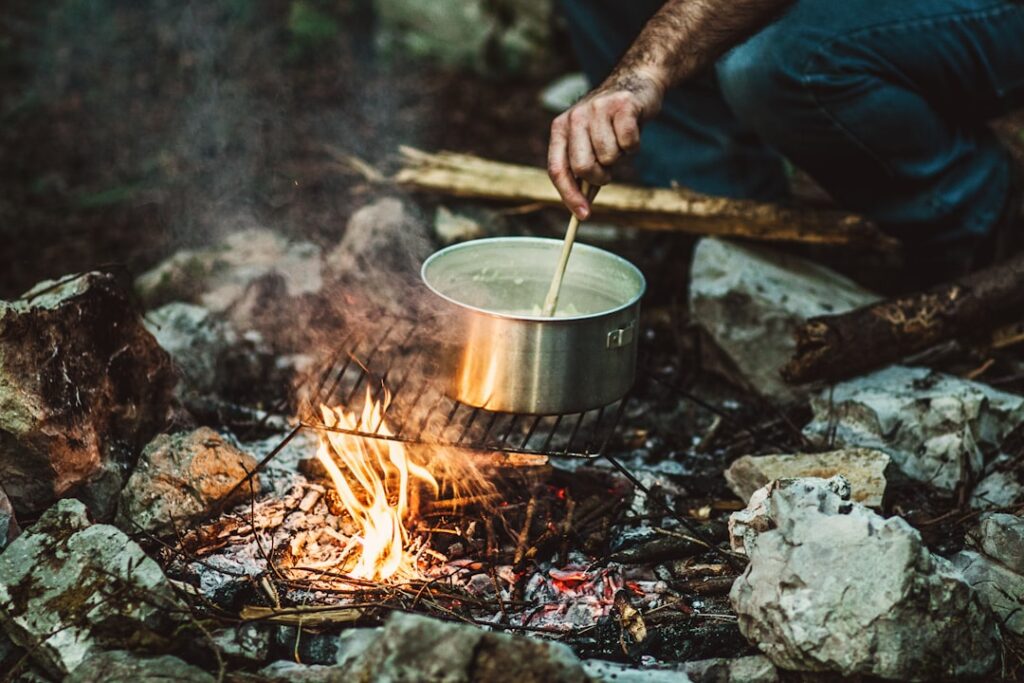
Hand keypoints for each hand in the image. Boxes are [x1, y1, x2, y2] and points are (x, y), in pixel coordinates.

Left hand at [547, 71, 664, 218]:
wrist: (636, 82)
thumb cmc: (611, 122)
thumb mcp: (591, 144)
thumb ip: (585, 172)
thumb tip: (581, 209)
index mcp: (560, 129)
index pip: (557, 169)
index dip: (569, 196)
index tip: (582, 215)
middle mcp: (575, 117)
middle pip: (582, 167)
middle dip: (600, 177)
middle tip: (609, 170)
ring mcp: (597, 109)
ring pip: (609, 157)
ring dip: (620, 157)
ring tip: (620, 140)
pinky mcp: (622, 105)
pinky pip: (629, 144)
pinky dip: (634, 146)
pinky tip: (633, 130)